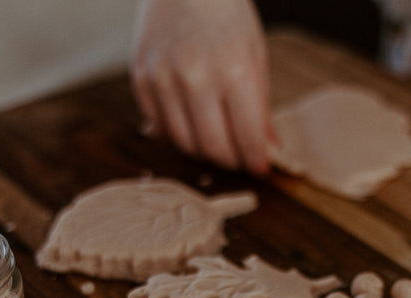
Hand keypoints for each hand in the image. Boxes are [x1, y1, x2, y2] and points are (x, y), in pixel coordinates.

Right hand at [130, 0, 272, 173]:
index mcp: (234, 71)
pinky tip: (192, 124)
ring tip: (217, 141)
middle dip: (231, 160)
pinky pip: (159, 127)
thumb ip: (260, 106)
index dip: (255, 160)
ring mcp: (164, 79)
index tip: (260, 168)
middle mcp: (196, 78)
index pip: (247, 137)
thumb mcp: (256, 55)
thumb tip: (268, 148)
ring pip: (184, 143)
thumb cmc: (226, 15)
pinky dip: (178, 134)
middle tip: (239, 158)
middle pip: (213, 148)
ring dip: (204, 151)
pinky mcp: (142, 79)